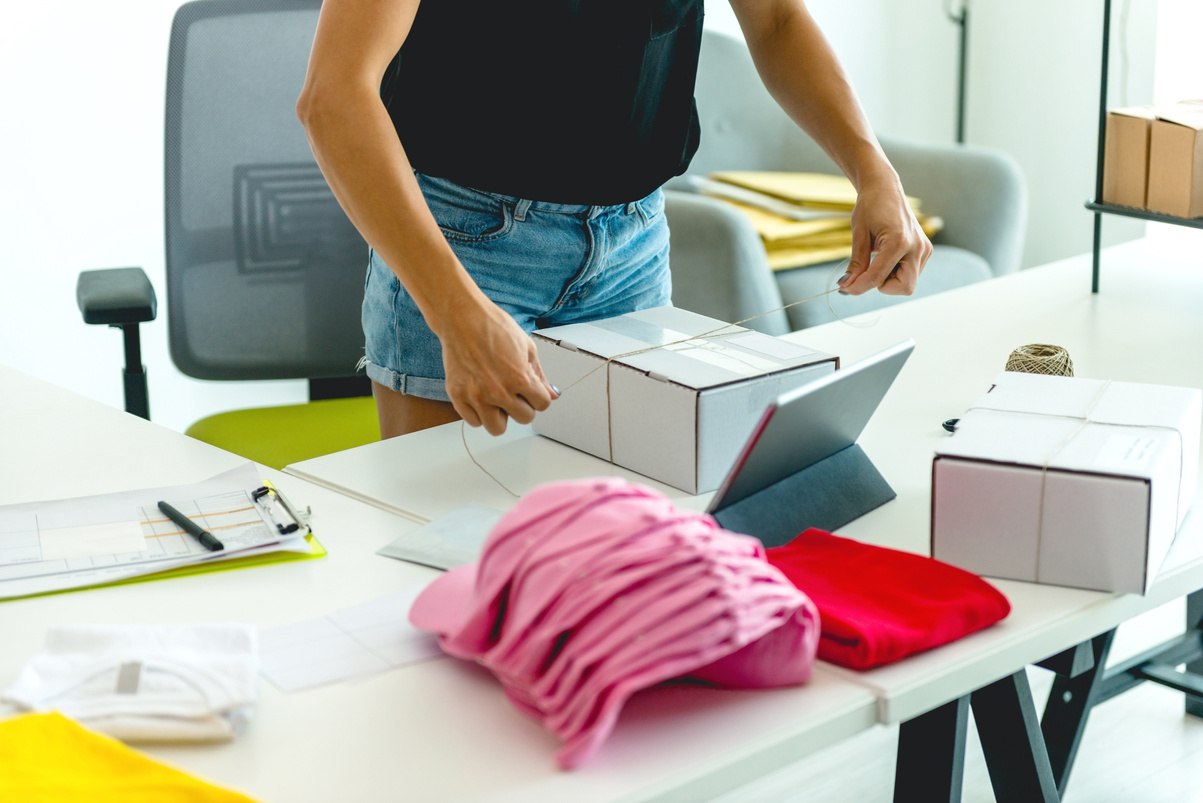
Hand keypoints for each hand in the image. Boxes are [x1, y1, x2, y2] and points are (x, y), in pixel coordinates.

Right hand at [438, 294, 556, 435]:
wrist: (462, 319)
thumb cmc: (493, 327)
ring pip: (497, 428)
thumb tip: (551, 395)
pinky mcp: (458, 396)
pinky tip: (480, 395)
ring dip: (500, 415)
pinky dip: (478, 413)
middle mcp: (498, 391)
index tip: (530, 390)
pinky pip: (473, 421)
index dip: (538, 396)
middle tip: (512, 391)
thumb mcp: (526, 347)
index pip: (542, 405)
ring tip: (495, 398)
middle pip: (524, 418)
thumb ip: (539, 375)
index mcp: (519, 378)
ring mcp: (476, 396)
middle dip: (522, 406)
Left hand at [839, 172, 932, 296]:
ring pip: (907, 283)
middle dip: (882, 286)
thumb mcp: (859, 235)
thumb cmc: (870, 207)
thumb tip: (846, 285)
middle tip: (865, 272)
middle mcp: (917, 247)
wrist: (884, 188)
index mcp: (900, 241)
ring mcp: (924, 249)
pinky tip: (886, 255)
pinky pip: (910, 273)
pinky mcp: (925, 251)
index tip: (845, 288)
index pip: (878, 278)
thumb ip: (856, 263)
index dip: (859, 286)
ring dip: (888, 279)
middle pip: (904, 287)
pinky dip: (895, 272)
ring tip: (876, 257)